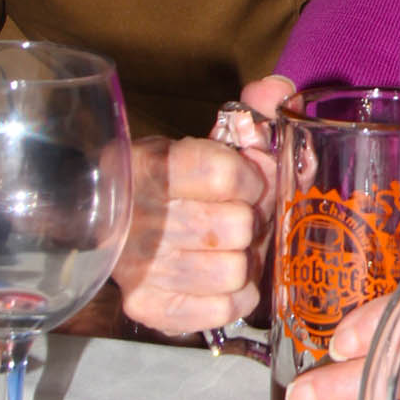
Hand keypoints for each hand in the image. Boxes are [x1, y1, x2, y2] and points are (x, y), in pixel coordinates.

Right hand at [111, 74, 290, 334]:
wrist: (119, 221)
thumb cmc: (177, 181)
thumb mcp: (209, 142)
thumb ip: (252, 114)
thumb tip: (281, 90)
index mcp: (154, 167)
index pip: (224, 174)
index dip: (250, 179)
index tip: (247, 180)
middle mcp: (141, 220)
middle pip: (236, 228)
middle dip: (251, 221)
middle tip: (242, 217)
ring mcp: (140, 268)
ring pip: (234, 271)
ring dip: (244, 260)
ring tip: (231, 248)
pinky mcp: (148, 307)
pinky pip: (222, 310)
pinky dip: (234, 296)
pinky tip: (224, 279)